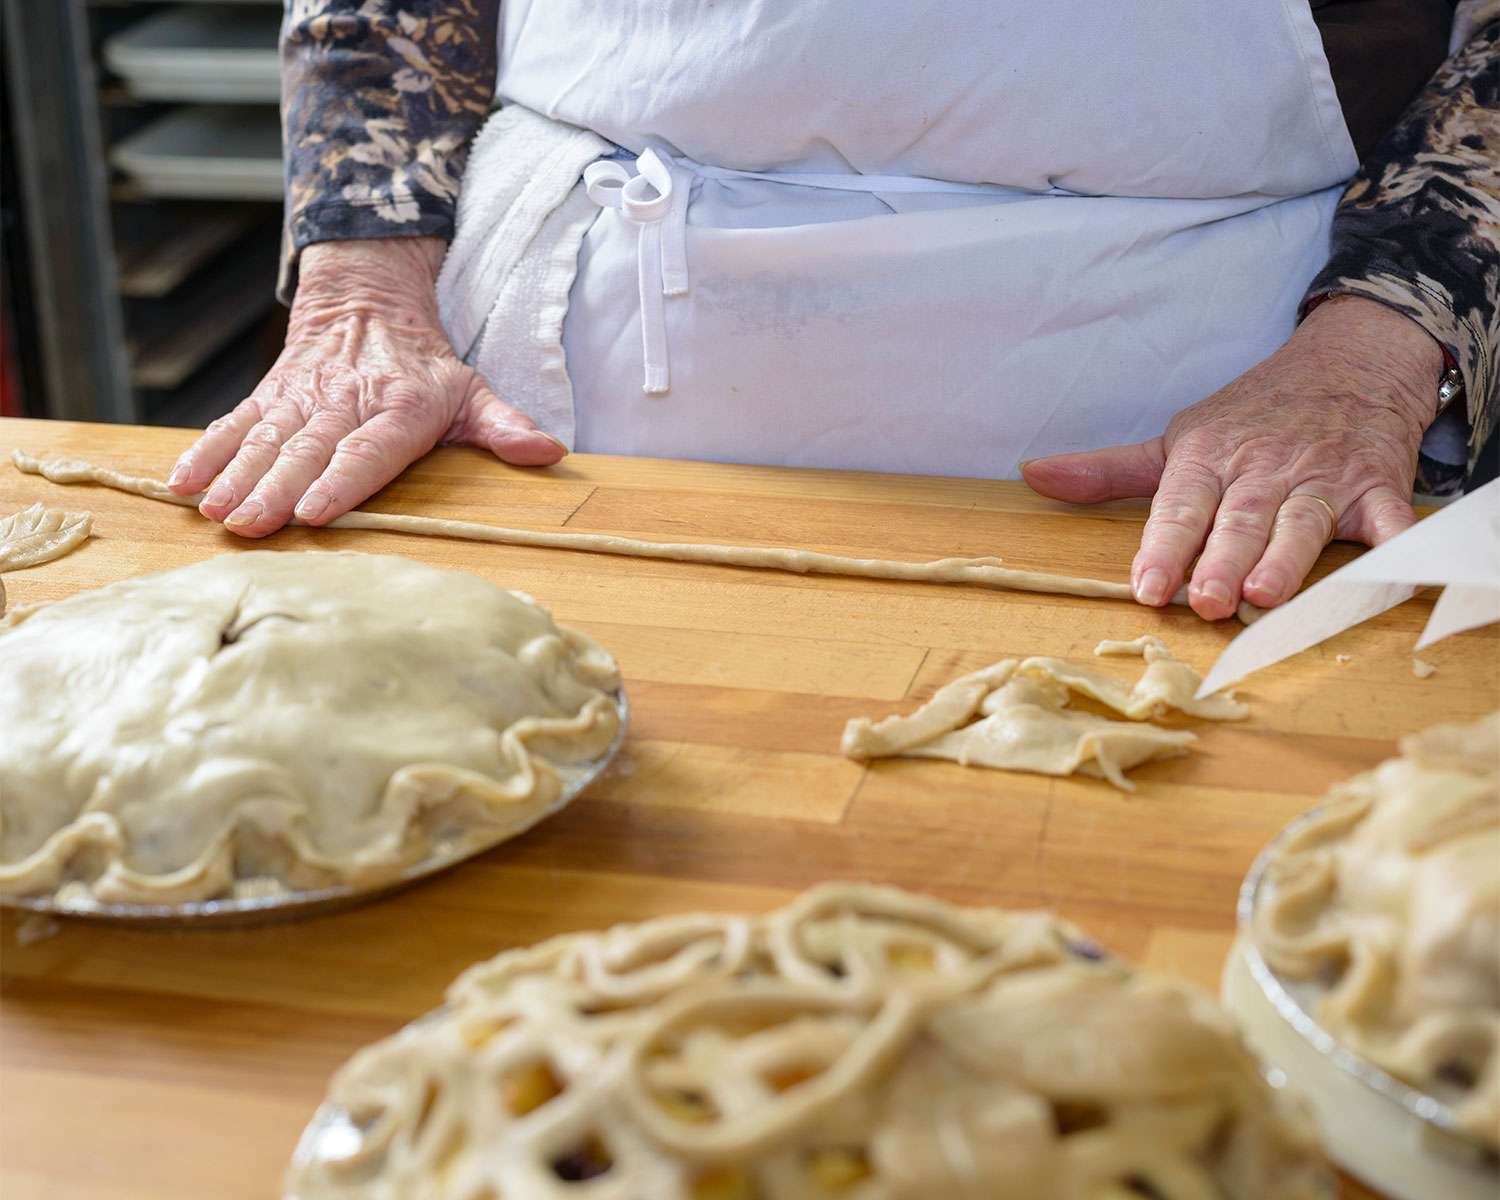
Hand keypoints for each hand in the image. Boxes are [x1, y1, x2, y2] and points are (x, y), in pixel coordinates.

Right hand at [167, 237, 566, 536]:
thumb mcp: (472, 390)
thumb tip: (549, 452)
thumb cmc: (425, 365)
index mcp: (397, 408)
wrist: (367, 299)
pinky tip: (182, 484)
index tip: (317, 512)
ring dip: (236, 477)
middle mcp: (343, 402)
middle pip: (307, 450)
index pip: (368, 450)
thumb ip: (504, 426)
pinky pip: (232, 424)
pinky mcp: (267, 396)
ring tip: (216, 513)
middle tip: (251, 525)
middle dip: (276, 489)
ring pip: (264, 440)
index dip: (343, 481)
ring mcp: (299, 399)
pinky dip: (206, 452)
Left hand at [1020, 295, 1444, 618]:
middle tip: (1206, 602)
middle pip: (1240, 521)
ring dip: (1287, 558)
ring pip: (1303, 522)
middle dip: (1222, 561)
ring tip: (1266, 594)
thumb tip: (1034, 475)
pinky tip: (1396, 572)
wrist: (1350, 361)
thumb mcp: (1178, 438)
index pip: (1180, 507)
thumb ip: (1110, 471)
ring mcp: (1323, 480)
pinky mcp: (1380, 487)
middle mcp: (1263, 471)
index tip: (1147, 585)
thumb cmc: (1252, 415)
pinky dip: (1400, 546)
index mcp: (1209, 460)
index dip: (1163, 547)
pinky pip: (1393, 519)